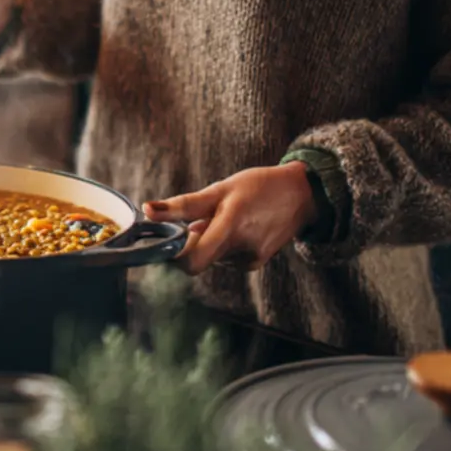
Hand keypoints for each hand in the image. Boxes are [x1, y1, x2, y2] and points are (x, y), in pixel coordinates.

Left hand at [143, 163, 317, 274]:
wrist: (302, 195)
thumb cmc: (258, 186)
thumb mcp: (219, 189)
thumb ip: (183, 205)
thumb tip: (148, 211)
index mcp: (231, 227)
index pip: (191, 261)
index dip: (173, 255)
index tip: (167, 239)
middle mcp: (241, 250)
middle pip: (198, 261)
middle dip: (189, 245)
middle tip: (197, 222)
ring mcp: (249, 260)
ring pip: (210, 258)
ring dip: (207, 242)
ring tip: (227, 218)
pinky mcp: (254, 264)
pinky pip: (224, 259)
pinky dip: (221, 245)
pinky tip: (238, 227)